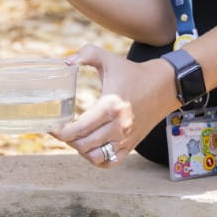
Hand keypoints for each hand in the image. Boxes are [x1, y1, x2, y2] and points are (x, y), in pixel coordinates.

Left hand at [50, 44, 176, 168]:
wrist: (164, 86)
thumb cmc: (133, 72)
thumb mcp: (109, 59)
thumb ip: (86, 54)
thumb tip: (66, 62)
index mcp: (110, 105)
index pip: (79, 129)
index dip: (60, 132)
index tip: (52, 127)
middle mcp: (119, 126)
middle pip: (83, 145)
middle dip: (68, 140)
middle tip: (62, 130)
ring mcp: (126, 138)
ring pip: (95, 157)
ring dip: (81, 150)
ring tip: (76, 138)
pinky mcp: (131, 144)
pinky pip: (110, 162)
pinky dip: (97, 159)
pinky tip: (91, 147)